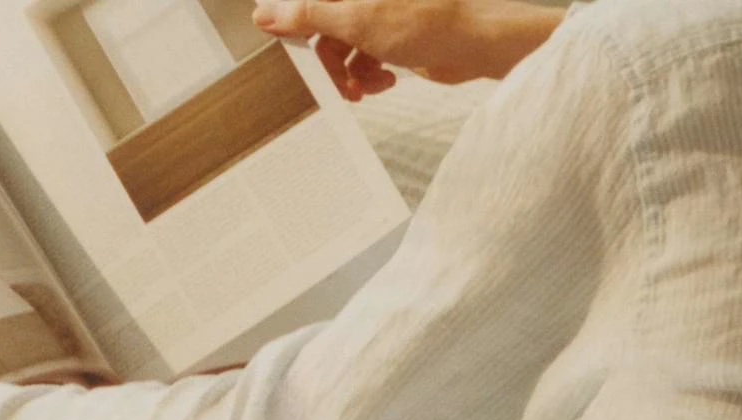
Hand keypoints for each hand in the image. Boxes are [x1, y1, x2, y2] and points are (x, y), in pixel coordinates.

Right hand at [248, 0, 559, 93]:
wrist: (475, 44)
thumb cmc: (428, 22)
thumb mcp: (355, 19)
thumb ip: (308, 14)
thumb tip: (266, 11)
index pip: (307, 3)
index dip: (292, 22)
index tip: (284, 43)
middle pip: (322, 30)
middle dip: (328, 62)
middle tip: (333, 84)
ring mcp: (378, 17)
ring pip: (342, 50)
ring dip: (349, 75)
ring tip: (364, 88)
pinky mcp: (392, 39)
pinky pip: (363, 61)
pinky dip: (369, 77)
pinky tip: (385, 81)